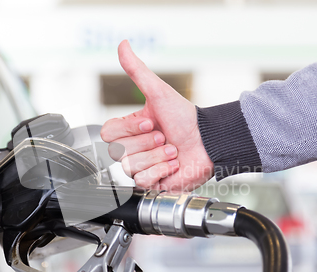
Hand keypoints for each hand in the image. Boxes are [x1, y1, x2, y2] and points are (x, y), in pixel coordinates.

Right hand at [100, 40, 213, 190]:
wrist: (208, 141)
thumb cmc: (185, 117)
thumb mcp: (158, 92)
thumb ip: (137, 71)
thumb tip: (123, 45)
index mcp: (130, 129)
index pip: (107, 133)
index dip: (129, 129)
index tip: (150, 122)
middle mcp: (133, 148)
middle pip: (118, 152)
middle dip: (147, 143)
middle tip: (165, 137)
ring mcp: (142, 166)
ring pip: (130, 167)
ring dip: (157, 157)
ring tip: (172, 150)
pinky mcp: (152, 182)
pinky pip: (143, 181)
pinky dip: (161, 171)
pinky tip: (173, 165)